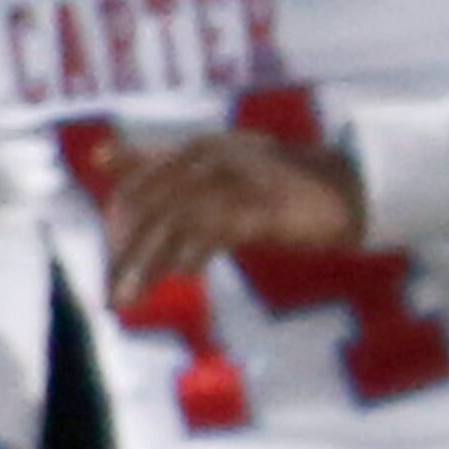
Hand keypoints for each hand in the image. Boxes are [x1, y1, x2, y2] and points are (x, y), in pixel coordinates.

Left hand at [98, 131, 365, 307]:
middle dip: (126, 254)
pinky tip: (184, 275)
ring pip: (174, 223)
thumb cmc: (283, 183)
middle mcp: (212, 157)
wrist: (348, 188)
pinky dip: (191, 255)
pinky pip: (211, 231)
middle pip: (151, 208)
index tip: (114, 261)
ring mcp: (238, 180)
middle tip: (115, 295)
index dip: (119, 225)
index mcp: (200, 149)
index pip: (139, 184)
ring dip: (147, 265)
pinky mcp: (261, 206)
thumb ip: (165, 165)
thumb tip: (100, 155)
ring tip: (130, 299)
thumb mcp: (222, 170)